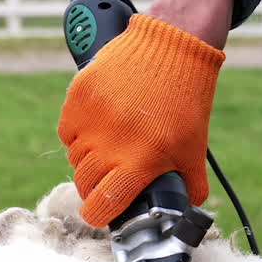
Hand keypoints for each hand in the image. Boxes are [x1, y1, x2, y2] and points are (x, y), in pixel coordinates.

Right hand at [58, 0, 231, 228]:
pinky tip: (98, 123)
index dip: (97, 216)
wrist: (172, 45)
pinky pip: (66, 131)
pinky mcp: (79, 97)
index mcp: (141, 161)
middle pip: (84, 183)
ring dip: (87, 159)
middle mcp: (112, 143)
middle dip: (94, 187)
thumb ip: (189, 186)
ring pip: (74, 158)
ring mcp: (91, 119)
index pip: (102, 205)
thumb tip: (182, 214)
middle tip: (108, 177)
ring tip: (108, 144)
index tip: (99, 213)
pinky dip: (77, 133)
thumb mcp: (194, 148)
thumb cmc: (186, 102)